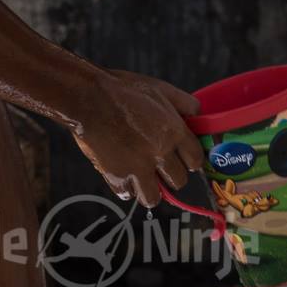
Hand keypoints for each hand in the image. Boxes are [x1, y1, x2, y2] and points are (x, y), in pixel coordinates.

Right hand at [72, 69, 204, 206]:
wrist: (88, 97)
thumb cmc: (122, 90)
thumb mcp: (160, 88)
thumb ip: (184, 103)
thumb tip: (198, 114)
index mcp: (174, 131)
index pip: (196, 160)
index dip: (190, 160)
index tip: (183, 159)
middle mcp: (160, 153)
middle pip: (179, 181)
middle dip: (171, 176)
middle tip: (161, 167)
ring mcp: (138, 168)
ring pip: (154, 198)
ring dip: (150, 190)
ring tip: (143, 179)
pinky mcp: (116, 176)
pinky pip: (127, 195)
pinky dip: (125, 188)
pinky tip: (123, 175)